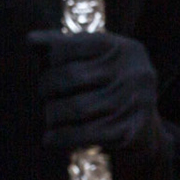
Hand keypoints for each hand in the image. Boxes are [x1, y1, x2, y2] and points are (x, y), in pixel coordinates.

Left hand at [29, 31, 179, 179]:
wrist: (147, 131)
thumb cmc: (111, 86)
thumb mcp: (95, 59)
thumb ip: (64, 47)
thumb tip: (31, 40)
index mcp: (121, 48)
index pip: (69, 47)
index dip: (49, 58)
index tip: (44, 66)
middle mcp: (132, 72)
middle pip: (70, 76)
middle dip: (47, 86)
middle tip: (44, 94)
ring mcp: (134, 103)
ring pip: (76, 107)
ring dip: (52, 114)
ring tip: (49, 116)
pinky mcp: (130, 132)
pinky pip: (86, 134)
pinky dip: (61, 137)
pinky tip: (49, 139)